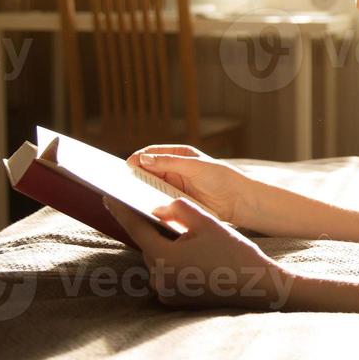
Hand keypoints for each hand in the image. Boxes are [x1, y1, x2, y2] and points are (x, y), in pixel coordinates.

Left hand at [104, 197, 294, 311]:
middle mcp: (159, 278)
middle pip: (148, 245)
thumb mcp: (207, 222)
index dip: (120, 211)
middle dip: (154, 230)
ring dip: (166, 247)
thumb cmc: (234, 253)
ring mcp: (166, 292)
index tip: (107, 197)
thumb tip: (157, 210)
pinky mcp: (174, 300)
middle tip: (160, 214)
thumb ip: (178, 209)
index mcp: (164, 257)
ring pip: (158, 260)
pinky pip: (166, 274)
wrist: (257, 287)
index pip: (135, 228)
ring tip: (187, 237)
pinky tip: (193, 256)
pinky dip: (174, 263)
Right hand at [126, 145, 257, 226]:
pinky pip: (158, 201)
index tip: (128, 165)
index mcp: (179, 155)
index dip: (139, 158)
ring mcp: (174, 187)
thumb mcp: (195, 167)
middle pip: (148, 171)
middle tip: (120, 181)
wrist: (238, 202)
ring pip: (150, 187)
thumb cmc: (221, 179)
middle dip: (135, 175)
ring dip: (140, 190)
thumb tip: (143, 159)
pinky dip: (149, 202)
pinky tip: (141, 205)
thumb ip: (170, 163)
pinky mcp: (176, 202)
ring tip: (126, 194)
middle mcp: (174, 170)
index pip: (152, 153)